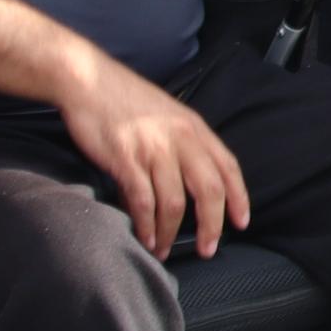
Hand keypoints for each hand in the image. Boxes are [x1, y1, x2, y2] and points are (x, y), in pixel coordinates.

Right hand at [53, 62, 248, 259]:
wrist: (88, 81)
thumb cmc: (126, 101)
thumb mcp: (167, 117)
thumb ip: (181, 147)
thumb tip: (186, 186)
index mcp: (194, 128)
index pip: (228, 167)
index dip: (239, 197)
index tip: (242, 222)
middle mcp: (180, 139)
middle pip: (209, 190)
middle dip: (212, 225)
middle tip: (208, 249)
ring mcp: (153, 149)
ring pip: (174, 202)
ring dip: (171, 232)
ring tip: (165, 250)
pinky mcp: (125, 158)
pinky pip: (143, 200)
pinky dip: (147, 224)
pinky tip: (146, 238)